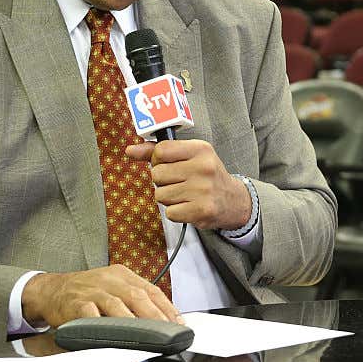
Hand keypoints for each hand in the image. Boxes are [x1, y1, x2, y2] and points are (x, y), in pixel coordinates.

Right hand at [21, 265, 180, 327]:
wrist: (52, 290)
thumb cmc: (87, 291)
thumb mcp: (113, 286)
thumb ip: (134, 298)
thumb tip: (161, 317)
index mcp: (122, 274)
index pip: (151, 289)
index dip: (167, 307)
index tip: (179, 323)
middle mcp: (109, 279)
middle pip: (138, 296)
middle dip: (155, 316)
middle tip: (167, 331)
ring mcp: (92, 290)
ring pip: (117, 305)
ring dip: (133, 322)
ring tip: (146, 335)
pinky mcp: (76, 303)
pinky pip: (91, 315)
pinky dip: (102, 325)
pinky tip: (111, 334)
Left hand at [126, 139, 251, 230]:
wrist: (233, 200)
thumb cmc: (206, 175)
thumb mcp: (189, 156)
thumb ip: (158, 152)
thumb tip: (129, 150)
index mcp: (200, 149)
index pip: (161, 150)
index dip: (158, 160)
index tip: (169, 165)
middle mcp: (203, 167)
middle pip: (157, 174)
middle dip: (163, 181)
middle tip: (180, 182)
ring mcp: (203, 190)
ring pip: (160, 195)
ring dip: (169, 198)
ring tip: (185, 195)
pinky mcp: (202, 210)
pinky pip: (170, 212)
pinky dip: (176, 212)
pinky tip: (189, 206)